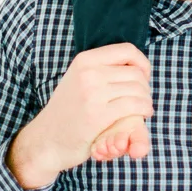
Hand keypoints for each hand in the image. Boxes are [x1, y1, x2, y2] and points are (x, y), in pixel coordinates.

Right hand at [7, 43, 154, 186]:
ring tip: (144, 108)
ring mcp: (93, 93)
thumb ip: (102, 69)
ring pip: (137, 89)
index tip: (144, 76)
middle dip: (145, 86)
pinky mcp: (98, 115)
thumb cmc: (67, 111)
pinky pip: (133, 106)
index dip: (142, 62)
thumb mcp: (78, 79)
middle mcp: (89, 72)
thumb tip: (135, 63)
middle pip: (135, 72)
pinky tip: (143, 115)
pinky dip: (144, 110)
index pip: (127, 50)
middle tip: (143, 98)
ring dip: (146, 100)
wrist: (45, 140)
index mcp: (85, 60)